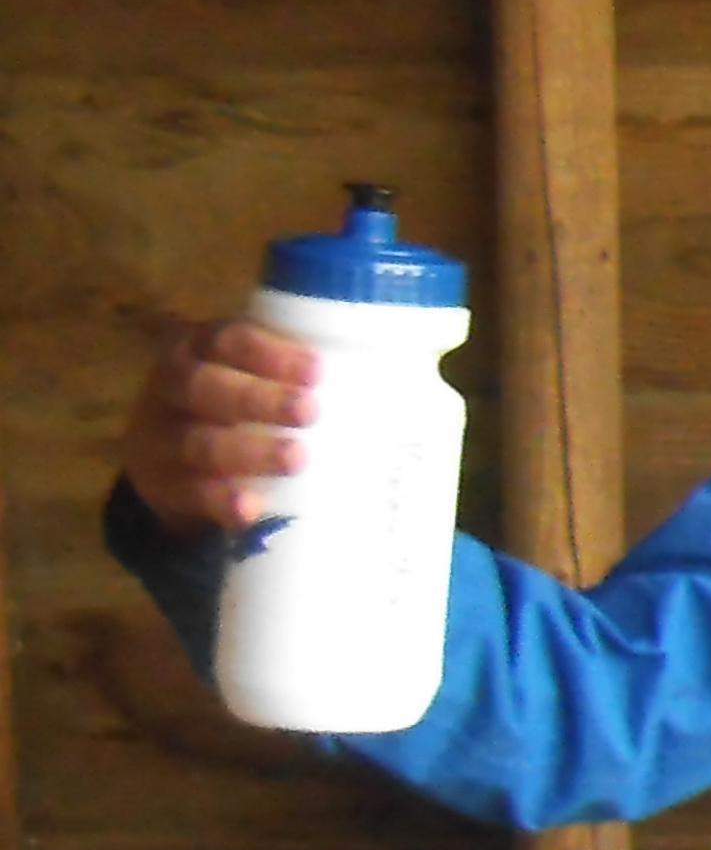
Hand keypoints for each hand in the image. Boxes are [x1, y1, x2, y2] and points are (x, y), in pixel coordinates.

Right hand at [123, 318, 320, 533]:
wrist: (167, 459)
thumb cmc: (240, 408)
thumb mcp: (256, 377)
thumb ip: (304, 375)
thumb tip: (410, 383)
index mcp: (202, 349)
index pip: (229, 340)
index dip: (269, 353)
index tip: (316, 370)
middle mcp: (174, 389)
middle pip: (207, 388)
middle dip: (260, 399)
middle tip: (310, 410)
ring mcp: (162, 439)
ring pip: (200, 442)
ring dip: (250, 451)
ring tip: (296, 458)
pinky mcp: (165, 487)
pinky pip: (189, 493)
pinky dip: (220, 501)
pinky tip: (249, 509)